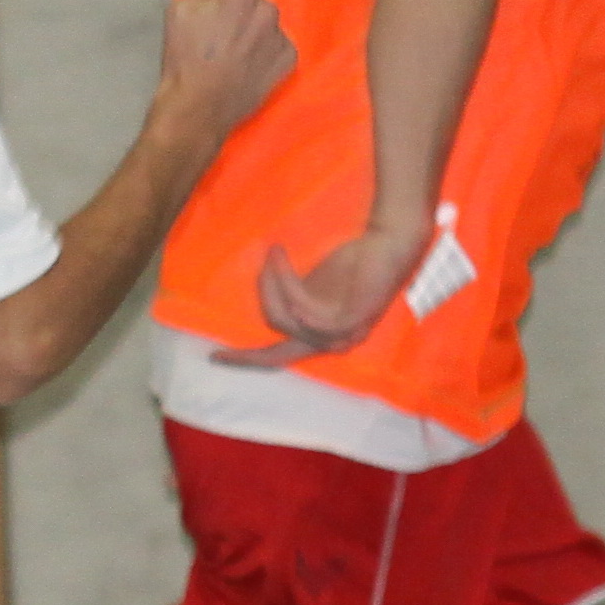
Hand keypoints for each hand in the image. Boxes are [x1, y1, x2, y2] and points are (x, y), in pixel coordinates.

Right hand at [158, 0, 292, 140]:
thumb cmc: (184, 59)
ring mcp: (280, 35)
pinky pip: (276, 44)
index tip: (207, 2)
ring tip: (233, 51)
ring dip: (251, 27)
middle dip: (235, 5)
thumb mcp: (178, 11)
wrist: (199, 107)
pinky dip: (264, 50)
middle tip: (219, 31)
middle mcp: (266, 9)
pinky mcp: (288, 59)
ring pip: (264, 19)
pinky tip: (247, 65)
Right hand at [213, 224, 426, 368]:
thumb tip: (264, 293)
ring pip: (286, 320)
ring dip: (272, 284)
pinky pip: (305, 310)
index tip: (216, 357)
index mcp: (322, 337)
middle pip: (278, 354)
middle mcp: (332, 343)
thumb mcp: (314, 285)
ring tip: (272, 255)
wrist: (389, 244)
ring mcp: (343, 333)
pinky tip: (278, 260)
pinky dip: (287, 286)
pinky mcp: (351, 318)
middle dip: (248, 355)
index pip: (280, 357)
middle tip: (219, 348)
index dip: (247, 360)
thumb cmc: (354, 263)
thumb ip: (292, 297)